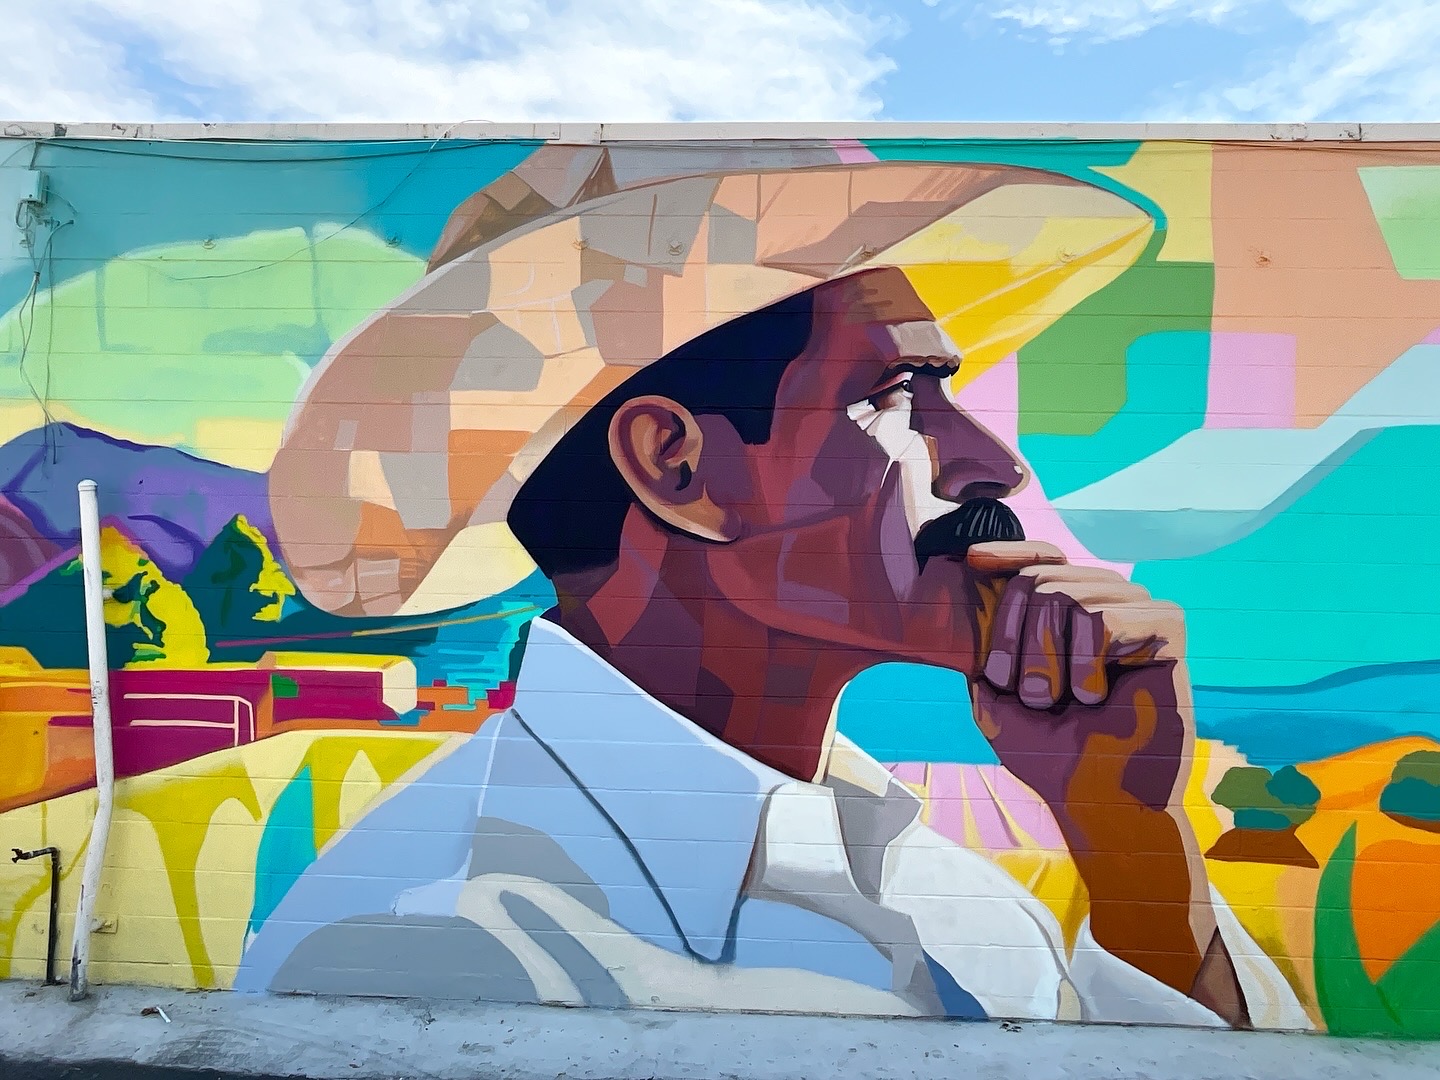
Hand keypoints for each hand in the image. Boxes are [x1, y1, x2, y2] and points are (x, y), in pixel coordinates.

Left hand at [964, 540, 1191, 817]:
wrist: (1096, 799)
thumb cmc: (1049, 753)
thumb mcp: (994, 695)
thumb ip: (981, 648)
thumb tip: (969, 601)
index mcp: (1071, 612)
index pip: (1040, 557)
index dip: (1008, 552)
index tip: (972, 562)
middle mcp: (1107, 600)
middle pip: (1041, 578)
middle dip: (1017, 639)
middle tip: (1030, 697)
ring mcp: (1140, 609)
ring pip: (1067, 596)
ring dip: (1048, 660)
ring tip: (1064, 702)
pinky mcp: (1167, 626)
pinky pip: (1100, 617)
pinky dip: (1085, 664)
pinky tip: (1098, 697)